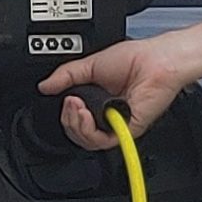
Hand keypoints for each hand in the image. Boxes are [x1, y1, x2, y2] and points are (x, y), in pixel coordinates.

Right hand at [39, 35, 194, 149]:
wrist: (156, 62)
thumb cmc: (135, 60)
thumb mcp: (90, 65)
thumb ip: (66, 76)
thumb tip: (45, 86)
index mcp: (97, 101)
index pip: (73, 118)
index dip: (64, 113)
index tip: (63, 98)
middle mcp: (106, 115)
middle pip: (77, 132)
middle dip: (67, 119)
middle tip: (70, 103)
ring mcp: (116, 124)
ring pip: (87, 141)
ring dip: (75, 125)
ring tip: (77, 107)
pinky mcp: (127, 129)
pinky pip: (103, 141)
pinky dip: (89, 131)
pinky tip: (87, 115)